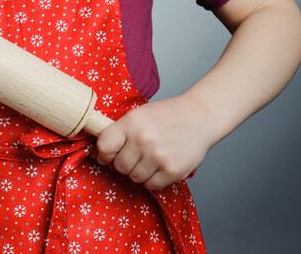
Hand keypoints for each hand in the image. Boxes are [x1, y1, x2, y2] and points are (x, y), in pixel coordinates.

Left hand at [93, 94, 216, 190]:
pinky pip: (151, 185)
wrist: (199, 116)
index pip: (104, 147)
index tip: (109, 155)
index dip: (104, 154)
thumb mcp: (139, 115)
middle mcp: (143, 139)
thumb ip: (120, 131)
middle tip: (138, 154)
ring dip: (140, 172)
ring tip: (152, 157)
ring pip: (134, 178)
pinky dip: (154, 179)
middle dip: (125, 163)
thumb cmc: (167, 115)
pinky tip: (161, 164)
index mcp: (132, 122)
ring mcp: (159, 156)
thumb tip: (101, 155)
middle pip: (119, 166)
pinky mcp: (173, 170)